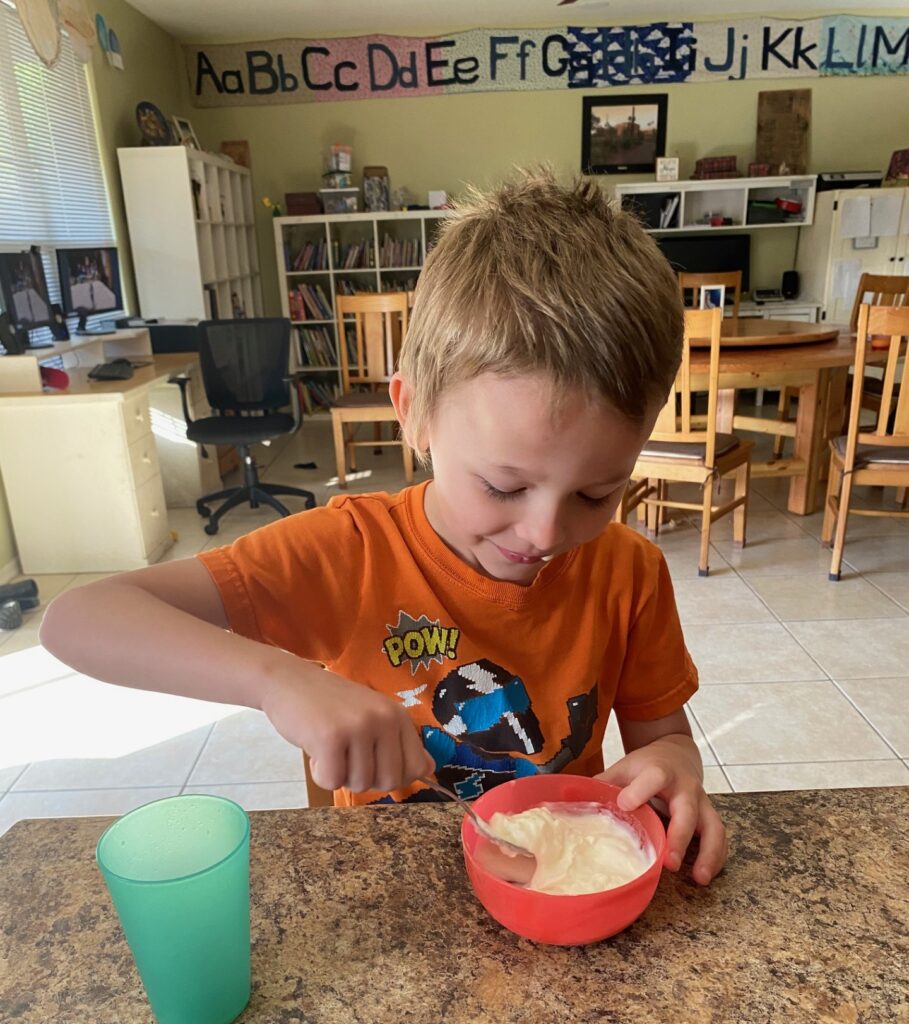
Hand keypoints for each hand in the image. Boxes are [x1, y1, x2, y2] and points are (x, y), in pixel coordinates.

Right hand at [261, 665, 433, 793]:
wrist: (288, 680)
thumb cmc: (329, 705)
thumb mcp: (371, 716)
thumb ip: (399, 742)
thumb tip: (429, 768)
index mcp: (398, 715)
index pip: (417, 766)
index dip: (393, 775)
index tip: (371, 762)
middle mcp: (384, 718)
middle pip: (389, 782)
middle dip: (364, 778)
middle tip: (345, 754)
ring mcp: (359, 726)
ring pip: (360, 784)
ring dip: (339, 774)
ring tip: (329, 746)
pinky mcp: (331, 737)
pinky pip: (332, 782)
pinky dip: (320, 774)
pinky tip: (315, 749)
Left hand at [597, 734, 726, 885]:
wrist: (677, 754)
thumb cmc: (646, 765)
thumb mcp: (624, 767)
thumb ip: (603, 783)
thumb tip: (565, 798)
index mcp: (659, 770)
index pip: (653, 776)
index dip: (640, 790)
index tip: (625, 804)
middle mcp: (685, 787)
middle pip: (687, 810)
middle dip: (680, 836)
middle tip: (669, 862)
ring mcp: (701, 803)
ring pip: (713, 827)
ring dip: (708, 853)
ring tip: (698, 877)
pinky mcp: (710, 817)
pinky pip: (719, 839)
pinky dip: (715, 858)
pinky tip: (704, 876)